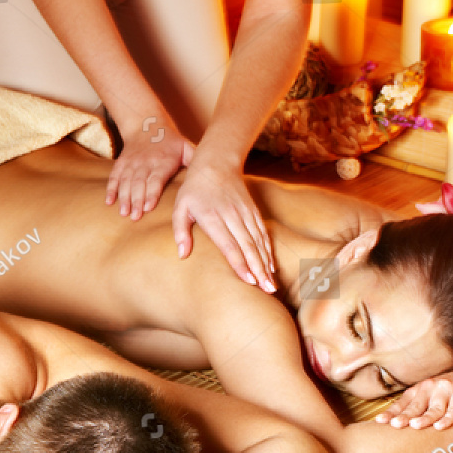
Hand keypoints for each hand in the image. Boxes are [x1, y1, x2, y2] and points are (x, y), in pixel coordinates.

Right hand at [105, 116, 191, 219]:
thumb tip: (210, 176)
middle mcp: (145, 163)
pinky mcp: (121, 164)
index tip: (148, 207)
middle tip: (135, 217)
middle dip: (136, 201)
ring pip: (126, 182)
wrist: (146, 125)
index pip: (155, 179)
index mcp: (162, 161)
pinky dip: (111, 189)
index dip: (151, 193)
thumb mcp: (186, 147)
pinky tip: (109, 202)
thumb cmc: (170, 141)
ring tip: (124, 213)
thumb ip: (194, 160)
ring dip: (124, 198)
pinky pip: (114, 177)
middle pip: (139, 183)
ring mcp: (131, 163)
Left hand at [171, 157, 275, 290]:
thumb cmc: (194, 188)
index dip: (239, 264)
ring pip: (259, 242)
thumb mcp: (180, 206)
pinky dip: (268, 251)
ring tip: (271, 284)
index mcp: (213, 217)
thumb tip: (183, 254)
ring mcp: (245, 213)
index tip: (248, 281)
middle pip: (248, 247)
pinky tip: (271, 266)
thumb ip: (180, 231)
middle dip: (259, 270)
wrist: (217, 162)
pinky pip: (263, 233)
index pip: (229, 245)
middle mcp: (232, 216)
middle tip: (267, 290)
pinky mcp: (253, 211)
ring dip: (266, 264)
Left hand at [373, 369, 452, 430]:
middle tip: (395, 424)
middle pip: (416, 406)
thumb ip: (413, 404)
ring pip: (434, 408)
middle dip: (405, 416)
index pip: (402, 403)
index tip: (380, 422)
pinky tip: (441, 426)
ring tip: (415, 425)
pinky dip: (448, 418)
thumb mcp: (427, 392)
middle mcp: (430, 387)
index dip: (391, 412)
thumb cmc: (445, 386)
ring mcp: (446, 389)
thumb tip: (392, 422)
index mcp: (419, 389)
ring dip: (425, 418)